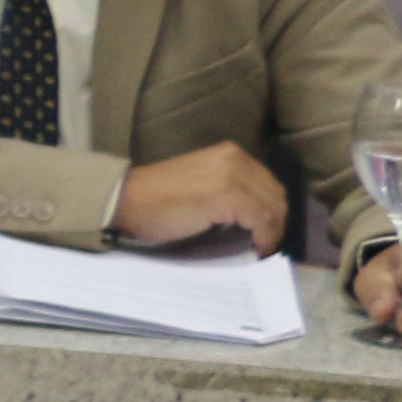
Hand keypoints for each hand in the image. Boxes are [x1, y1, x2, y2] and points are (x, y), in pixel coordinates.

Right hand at [110, 141, 288, 252]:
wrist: (126, 200)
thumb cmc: (155, 197)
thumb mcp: (200, 181)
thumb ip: (228, 187)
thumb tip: (254, 215)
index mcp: (229, 154)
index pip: (267, 183)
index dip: (272, 209)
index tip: (265, 230)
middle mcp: (235, 159)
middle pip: (275, 195)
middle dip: (276, 221)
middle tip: (265, 242)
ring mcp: (232, 177)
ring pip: (272, 208)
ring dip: (272, 231)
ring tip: (261, 247)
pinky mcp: (227, 197)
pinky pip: (261, 219)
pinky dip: (264, 236)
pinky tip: (256, 247)